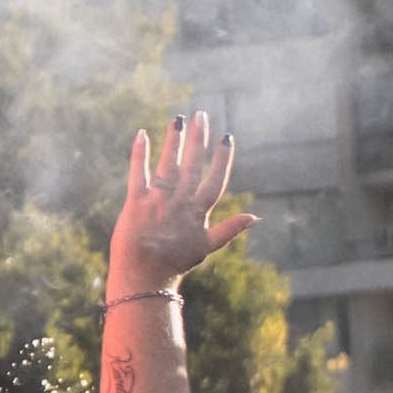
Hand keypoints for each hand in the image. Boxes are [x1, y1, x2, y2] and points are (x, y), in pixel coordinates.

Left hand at [105, 113, 251, 292]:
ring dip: (174, 139)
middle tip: (202, 114)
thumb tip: (257, 217)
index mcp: (198, 211)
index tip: (227, 137)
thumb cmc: (175, 263)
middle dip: (199, 138)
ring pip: (169, 163)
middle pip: (193, 164)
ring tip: (178, 118)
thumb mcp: (207, 247)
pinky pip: (138, 172)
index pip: (215, 179)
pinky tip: (142, 134)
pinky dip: (140, 153)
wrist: (144, 277)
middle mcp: (180, 201)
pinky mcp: (135, 201)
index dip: (222, 158)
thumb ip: (231, 229)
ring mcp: (158, 200)